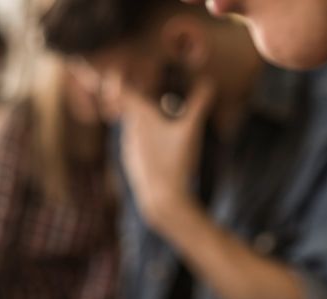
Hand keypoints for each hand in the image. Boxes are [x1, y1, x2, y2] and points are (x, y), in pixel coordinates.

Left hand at [118, 79, 214, 237]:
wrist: (161, 199)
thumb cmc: (175, 162)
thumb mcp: (191, 131)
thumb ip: (199, 106)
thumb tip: (209, 83)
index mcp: (141, 119)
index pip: (123, 93)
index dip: (117, 80)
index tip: (117, 72)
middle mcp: (130, 132)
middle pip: (129, 109)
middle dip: (137, 99)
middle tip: (148, 92)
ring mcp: (129, 148)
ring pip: (132, 127)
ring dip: (143, 120)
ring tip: (160, 118)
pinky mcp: (132, 162)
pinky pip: (135, 143)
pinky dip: (144, 137)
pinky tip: (159, 144)